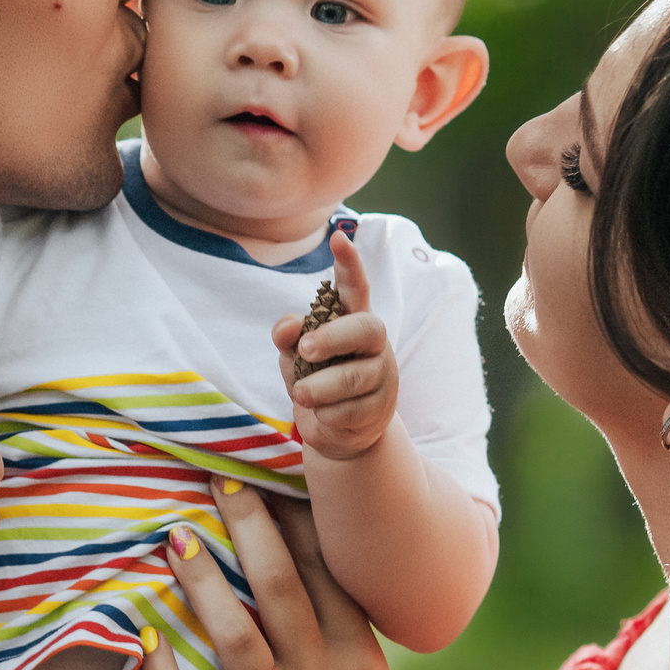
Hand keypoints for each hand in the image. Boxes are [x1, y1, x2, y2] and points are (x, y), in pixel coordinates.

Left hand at [138, 481, 419, 669]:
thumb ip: (351, 647)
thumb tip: (322, 584)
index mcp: (363, 663)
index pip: (331, 573)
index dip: (302, 519)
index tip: (276, 474)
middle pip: (280, 586)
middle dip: (248, 526)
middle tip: (216, 480)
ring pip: (234, 634)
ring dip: (201, 582)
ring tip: (175, 538)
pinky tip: (143, 638)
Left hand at [273, 230, 395, 460]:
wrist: (339, 432)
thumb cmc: (317, 380)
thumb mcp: (296, 356)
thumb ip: (290, 337)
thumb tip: (288, 327)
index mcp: (351, 320)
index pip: (354, 287)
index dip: (348, 263)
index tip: (338, 237)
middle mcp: (373, 343)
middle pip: (366, 329)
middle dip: (334, 337)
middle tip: (305, 349)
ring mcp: (381, 375)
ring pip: (354, 377)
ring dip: (320, 387)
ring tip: (300, 394)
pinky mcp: (380, 409)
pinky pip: (351, 410)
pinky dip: (328, 415)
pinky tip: (324, 415)